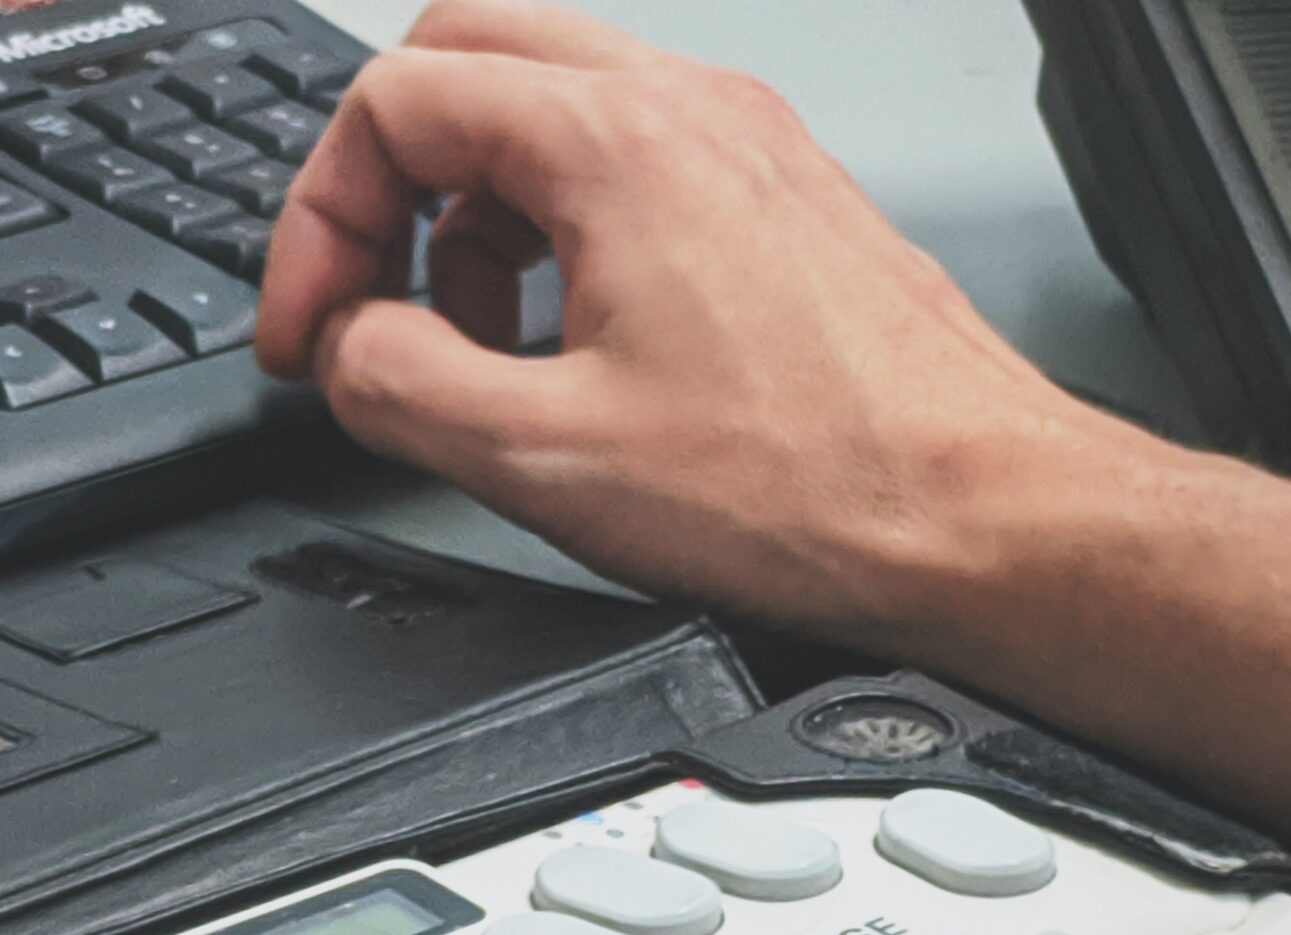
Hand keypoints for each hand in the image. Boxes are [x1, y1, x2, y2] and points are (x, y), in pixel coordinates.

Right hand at [256, 0, 1127, 632]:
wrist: (980, 520)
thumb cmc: (815, 487)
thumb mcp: (544, 460)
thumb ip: (397, 384)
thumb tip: (348, 348)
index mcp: (617, 143)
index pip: (393, 104)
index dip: (316, 226)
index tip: (311, 334)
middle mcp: (688, 109)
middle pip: (464, 58)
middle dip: (384, 184)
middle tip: (363, 303)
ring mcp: (743, 144)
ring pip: (547, 105)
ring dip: (471, 211)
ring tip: (472, 346)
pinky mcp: (777, 201)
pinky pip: (627, 163)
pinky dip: (557, 230)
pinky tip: (566, 346)